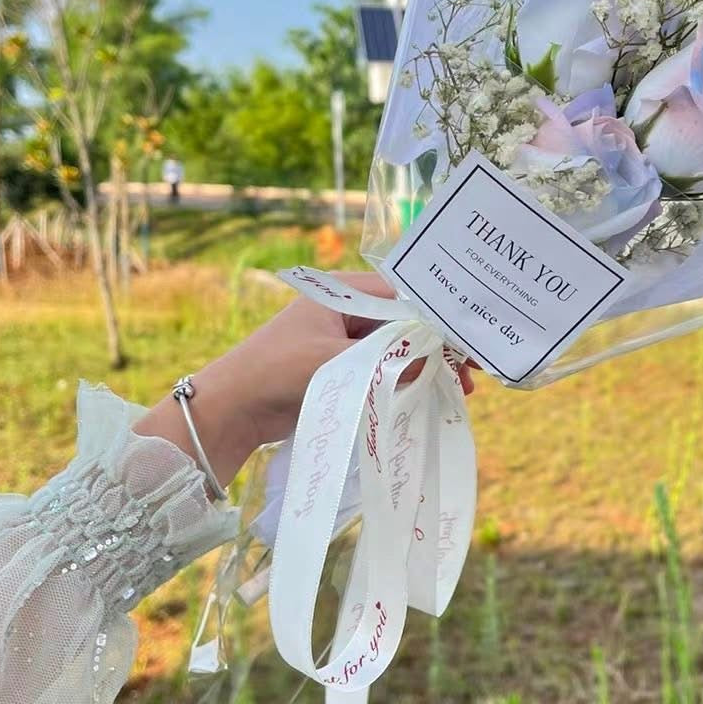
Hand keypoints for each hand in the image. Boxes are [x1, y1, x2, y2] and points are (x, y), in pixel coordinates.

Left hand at [136, 272, 475, 490]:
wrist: (230, 411)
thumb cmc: (275, 372)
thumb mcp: (336, 364)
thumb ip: (388, 362)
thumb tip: (437, 365)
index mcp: (342, 292)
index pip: (405, 295)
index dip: (440, 318)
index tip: (471, 338)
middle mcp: (347, 310)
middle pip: (407, 322)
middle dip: (439, 345)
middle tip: (472, 370)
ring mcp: (345, 340)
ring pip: (401, 347)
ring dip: (428, 365)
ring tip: (459, 388)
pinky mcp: (343, 368)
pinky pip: (387, 368)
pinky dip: (410, 378)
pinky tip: (432, 393)